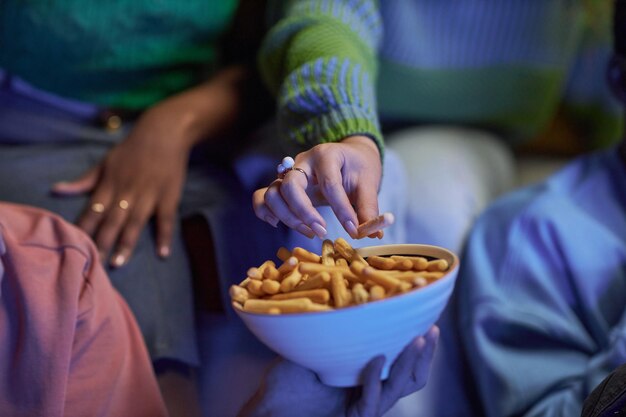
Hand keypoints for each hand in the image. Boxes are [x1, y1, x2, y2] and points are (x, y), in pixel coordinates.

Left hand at [52, 67, 246, 266]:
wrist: (164, 133)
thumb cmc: (133, 149)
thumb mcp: (105, 162)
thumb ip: (84, 181)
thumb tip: (55, 190)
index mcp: (109, 184)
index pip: (92, 211)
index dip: (83, 229)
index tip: (73, 247)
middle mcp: (127, 192)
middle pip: (111, 221)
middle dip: (102, 243)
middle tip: (93, 265)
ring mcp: (149, 194)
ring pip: (135, 223)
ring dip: (127, 243)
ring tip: (119, 264)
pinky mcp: (169, 196)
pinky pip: (166, 220)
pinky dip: (165, 236)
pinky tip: (163, 254)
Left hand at [239, 326, 438, 416]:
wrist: (269, 409)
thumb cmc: (287, 379)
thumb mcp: (314, 344)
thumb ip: (332, 324)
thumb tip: (341, 286)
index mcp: (365, 373)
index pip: (400, 359)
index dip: (416, 343)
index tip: (426, 316)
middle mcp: (370, 390)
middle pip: (411, 377)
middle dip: (424, 354)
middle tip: (432, 329)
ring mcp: (363, 406)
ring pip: (399, 388)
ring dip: (410, 363)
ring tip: (418, 340)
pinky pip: (372, 401)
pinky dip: (375, 378)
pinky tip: (376, 359)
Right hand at [252, 135, 381, 238]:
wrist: (348, 156)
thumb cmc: (358, 168)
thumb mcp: (368, 183)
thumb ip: (368, 208)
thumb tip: (373, 234)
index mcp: (326, 155)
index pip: (329, 184)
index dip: (341, 210)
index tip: (354, 230)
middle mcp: (302, 161)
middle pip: (290, 185)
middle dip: (304, 213)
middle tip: (321, 231)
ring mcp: (288, 173)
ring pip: (272, 193)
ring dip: (287, 217)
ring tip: (309, 231)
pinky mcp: (281, 186)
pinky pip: (261, 197)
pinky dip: (264, 212)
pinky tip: (278, 224)